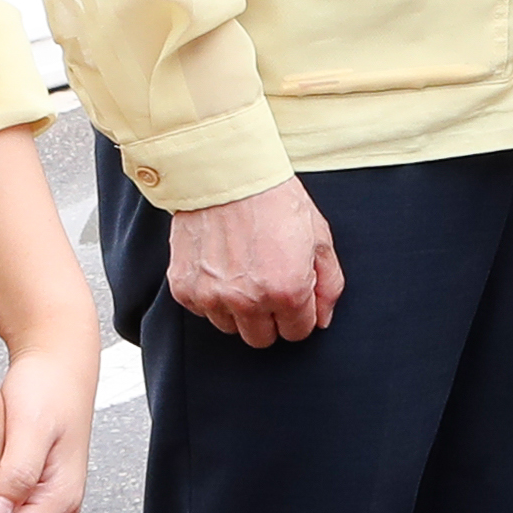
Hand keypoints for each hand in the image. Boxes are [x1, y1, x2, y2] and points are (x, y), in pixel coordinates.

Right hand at [167, 178, 344, 346]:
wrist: (227, 173)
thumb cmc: (276, 199)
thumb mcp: (319, 237)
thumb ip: (328, 284)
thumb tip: (323, 319)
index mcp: (287, 291)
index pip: (297, 332)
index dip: (300, 312)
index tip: (294, 291)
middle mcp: (248, 301)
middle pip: (262, 339)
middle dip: (270, 318)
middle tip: (269, 284)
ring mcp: (212, 296)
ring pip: (230, 328)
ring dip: (239, 309)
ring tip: (243, 271)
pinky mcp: (184, 288)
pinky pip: (202, 310)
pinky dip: (212, 294)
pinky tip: (221, 264)